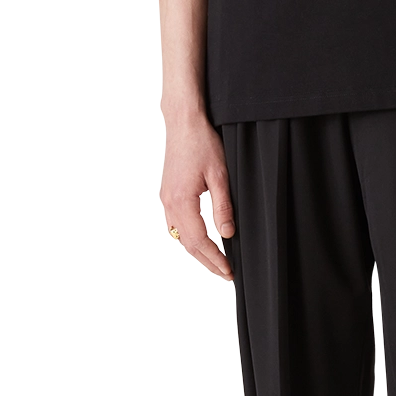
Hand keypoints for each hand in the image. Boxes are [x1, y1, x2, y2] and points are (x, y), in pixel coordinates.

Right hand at [159, 113, 234, 279]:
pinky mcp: (168, 193)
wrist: (184, 122)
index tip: (229, 270)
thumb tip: (227, 233)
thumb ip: (223, 207)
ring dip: (197, 251)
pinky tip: (199, 240)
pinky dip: (188, 236)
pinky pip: (176, 223)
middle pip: (187, 243)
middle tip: (226, 273)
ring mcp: (166, 198)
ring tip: (215, 261)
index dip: (215, 258)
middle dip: (207, 261)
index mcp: (182, 201)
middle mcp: (170, 203)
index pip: (199, 240)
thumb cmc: (202, 143)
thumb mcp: (220, 175)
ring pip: (180, 235)